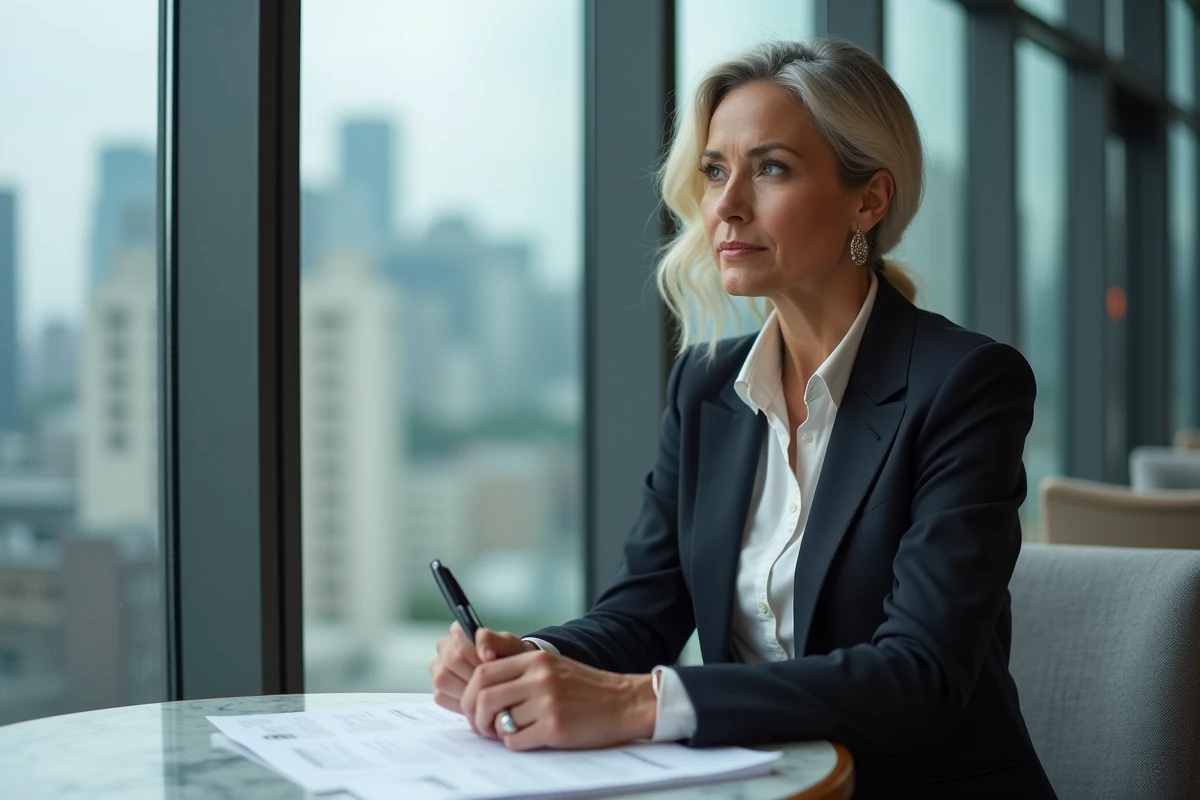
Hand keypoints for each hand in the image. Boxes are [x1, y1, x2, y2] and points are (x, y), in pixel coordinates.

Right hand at [429, 622, 534, 727]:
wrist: (512, 678)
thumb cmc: (510, 658)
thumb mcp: (510, 645)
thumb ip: (495, 641)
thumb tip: (485, 652)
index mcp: (459, 633)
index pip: (456, 635)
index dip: (474, 650)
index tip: (491, 660)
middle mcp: (445, 650)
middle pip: (451, 659)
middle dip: (473, 671)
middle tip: (491, 678)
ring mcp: (440, 671)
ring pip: (442, 678)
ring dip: (465, 687)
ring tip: (485, 689)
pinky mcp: (440, 692)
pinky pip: (441, 696)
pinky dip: (460, 701)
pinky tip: (477, 701)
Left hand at [460, 649, 657, 750]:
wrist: (624, 702)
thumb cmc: (586, 689)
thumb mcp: (552, 668)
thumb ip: (518, 673)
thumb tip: (479, 691)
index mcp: (534, 660)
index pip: (483, 673)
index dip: (470, 694)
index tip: (474, 708)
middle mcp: (539, 678)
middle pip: (482, 696)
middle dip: (474, 716)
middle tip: (481, 727)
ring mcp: (547, 702)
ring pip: (497, 721)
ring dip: (495, 732)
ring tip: (507, 732)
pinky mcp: (555, 727)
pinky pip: (515, 741)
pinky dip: (515, 743)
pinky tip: (529, 738)